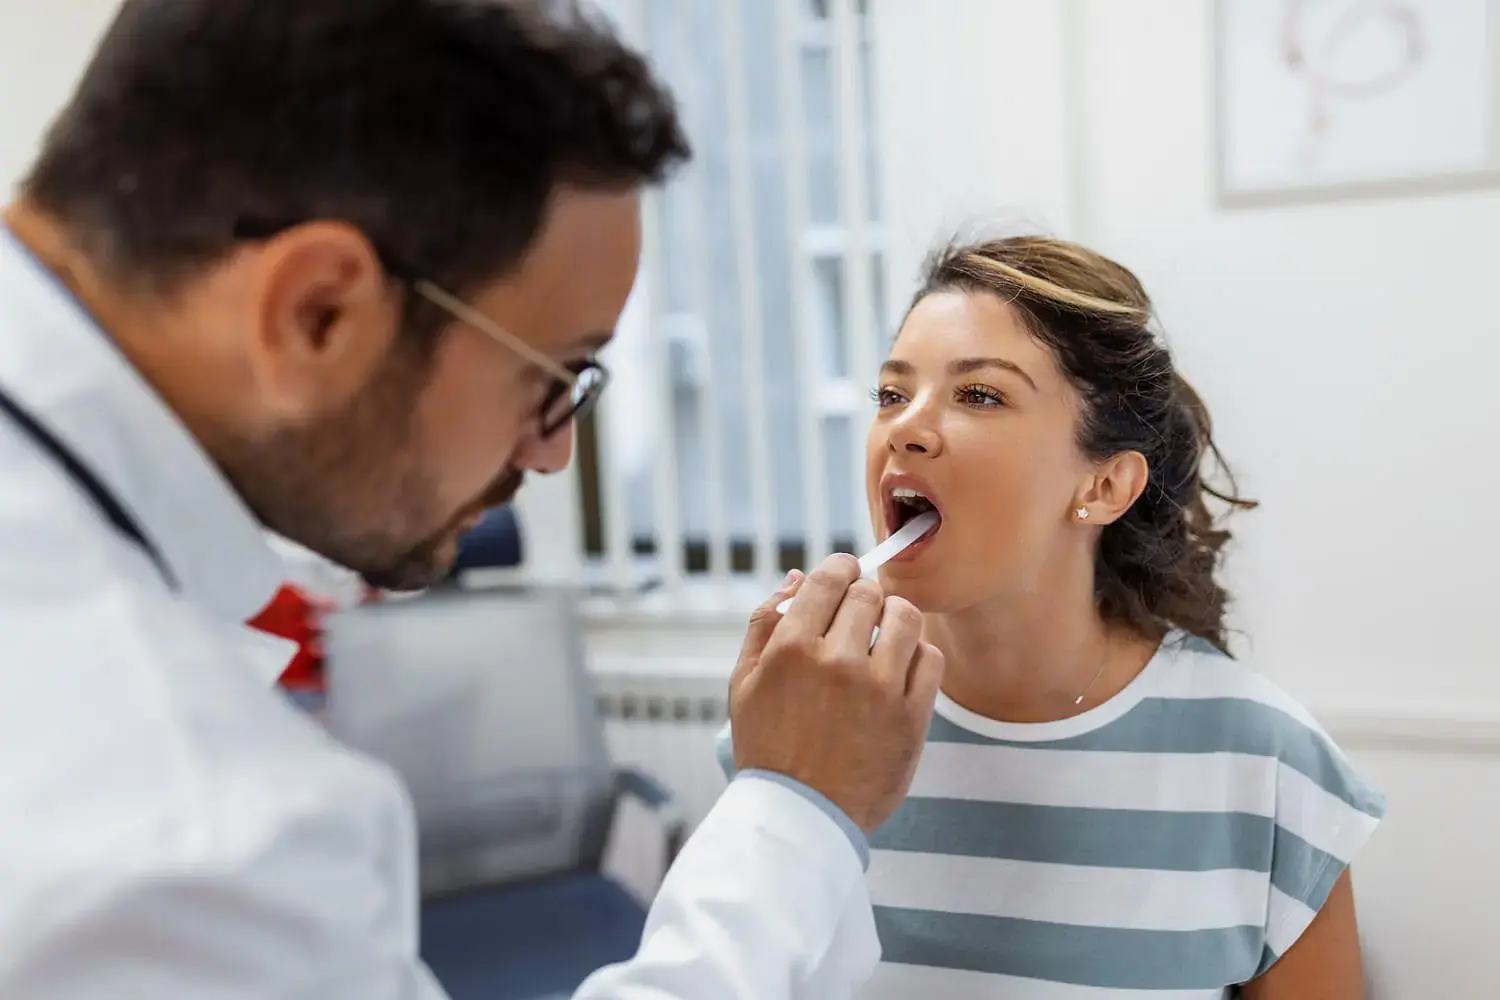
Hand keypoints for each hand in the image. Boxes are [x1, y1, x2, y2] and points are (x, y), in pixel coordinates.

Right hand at [729, 555, 944, 833]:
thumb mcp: (745, 682)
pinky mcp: (910, 717)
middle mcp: (837, 661)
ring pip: (906, 617)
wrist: (801, 815)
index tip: (846, 574)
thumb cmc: (768, 747)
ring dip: (896, 619)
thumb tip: (796, 577)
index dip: (841, 568)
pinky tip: (900, 669)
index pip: (829, 578)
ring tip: (885, 637)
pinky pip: (930, 659)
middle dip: (864, 597)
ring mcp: (877, 689)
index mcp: (792, 648)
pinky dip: (918, 655)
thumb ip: (765, 622)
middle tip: (859, 617)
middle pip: (869, 594)